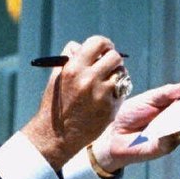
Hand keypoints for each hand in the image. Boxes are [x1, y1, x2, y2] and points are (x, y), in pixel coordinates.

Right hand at [21, 35, 128, 168]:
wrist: (57, 136)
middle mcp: (89, 79)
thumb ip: (70, 57)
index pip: (98, 42)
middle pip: (114, 56)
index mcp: (74, 68)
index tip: (105, 49)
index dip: (104, 44)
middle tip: (109, 65)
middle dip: (113, 59)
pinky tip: (108, 95)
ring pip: (122, 73)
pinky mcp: (111, 108)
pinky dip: (118, 90)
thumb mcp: (57, 77)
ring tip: (107, 81)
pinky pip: (123, 90)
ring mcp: (102, 94)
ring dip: (117, 74)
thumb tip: (82, 45)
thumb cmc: (57, 104)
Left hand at [90, 80, 179, 171]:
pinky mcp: (162, 148)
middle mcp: (177, 121)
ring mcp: (172, 135)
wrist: (111, 133)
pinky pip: (171, 141)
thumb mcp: (149, 98)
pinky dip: (173, 133)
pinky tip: (175, 126)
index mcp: (176, 106)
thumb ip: (166, 93)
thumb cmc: (131, 113)